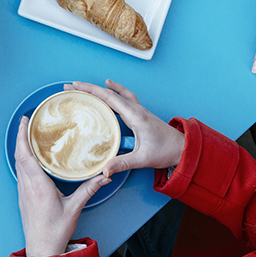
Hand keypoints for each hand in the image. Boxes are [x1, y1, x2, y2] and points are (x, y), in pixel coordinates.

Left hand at [14, 116, 108, 256]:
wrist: (42, 249)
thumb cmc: (55, 231)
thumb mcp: (75, 208)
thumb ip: (89, 189)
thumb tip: (103, 176)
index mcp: (38, 186)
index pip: (26, 155)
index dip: (22, 136)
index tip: (24, 122)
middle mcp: (27, 186)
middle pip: (19, 156)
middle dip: (20, 137)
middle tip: (26, 122)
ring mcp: (23, 192)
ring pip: (18, 164)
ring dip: (21, 148)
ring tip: (27, 135)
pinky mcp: (23, 197)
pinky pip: (20, 173)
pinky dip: (23, 160)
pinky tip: (30, 159)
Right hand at [66, 80, 184, 175]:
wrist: (184, 148)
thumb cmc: (166, 151)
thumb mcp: (142, 159)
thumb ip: (122, 163)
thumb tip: (104, 170)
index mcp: (135, 116)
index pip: (109, 98)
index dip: (90, 91)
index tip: (76, 86)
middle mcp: (136, 109)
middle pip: (109, 92)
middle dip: (89, 88)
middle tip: (72, 85)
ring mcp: (139, 110)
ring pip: (117, 93)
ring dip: (100, 88)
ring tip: (85, 86)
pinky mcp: (140, 115)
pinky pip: (124, 98)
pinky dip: (114, 91)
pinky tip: (109, 89)